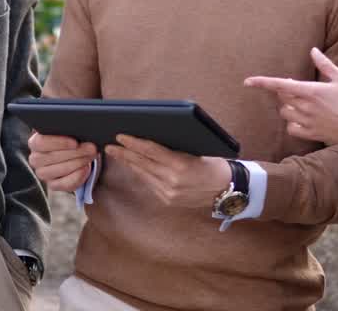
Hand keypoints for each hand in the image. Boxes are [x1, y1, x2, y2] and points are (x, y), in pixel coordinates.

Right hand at [28, 132, 97, 191]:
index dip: (57, 143)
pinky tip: (86, 169)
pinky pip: (64, 184)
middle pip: (49, 157)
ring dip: (76, 163)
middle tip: (91, 148)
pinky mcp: (53, 184)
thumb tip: (89, 133)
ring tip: (90, 156)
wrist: (85, 157)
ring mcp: (43, 173)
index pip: (39, 142)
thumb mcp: (75, 132)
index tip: (75, 143)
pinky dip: (77, 177)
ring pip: (56, 171)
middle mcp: (36, 158)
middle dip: (74, 153)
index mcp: (37, 141)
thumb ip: (75, 129)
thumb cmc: (77, 140)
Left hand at [103, 135, 229, 208]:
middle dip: (124, 154)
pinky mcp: (168, 200)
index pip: (150, 151)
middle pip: (142, 164)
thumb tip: (151, 138)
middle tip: (110, 145)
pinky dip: (140, 173)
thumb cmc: (215, 163)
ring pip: (143, 174)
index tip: (120, 136)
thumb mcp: (197, 150)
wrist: (228, 189)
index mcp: (180, 166)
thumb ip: (174, 147)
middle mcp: (172, 181)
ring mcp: (169, 193)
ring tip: (117, 154)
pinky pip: (149, 183)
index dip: (133, 143)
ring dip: (129, 164)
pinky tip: (133, 166)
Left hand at [244, 47, 337, 145]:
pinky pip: (292, 129)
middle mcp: (306, 107)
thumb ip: (325, 64)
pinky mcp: (312, 134)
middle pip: (282, 98)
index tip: (248, 81)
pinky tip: (302, 119)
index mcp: (311, 91)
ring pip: (285, 113)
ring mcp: (308, 122)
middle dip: (285, 91)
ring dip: (288, 106)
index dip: (262, 82)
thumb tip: (313, 51)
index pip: (280, 85)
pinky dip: (292, 123)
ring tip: (302, 103)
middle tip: (298, 87)